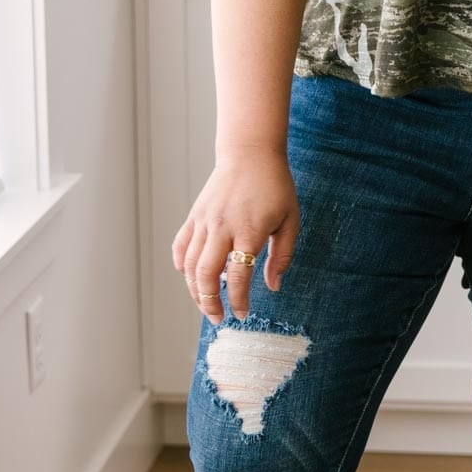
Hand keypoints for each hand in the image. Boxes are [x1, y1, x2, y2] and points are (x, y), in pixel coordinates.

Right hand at [171, 147, 299, 322]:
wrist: (250, 154)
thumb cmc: (275, 186)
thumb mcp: (290, 220)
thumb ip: (282, 256)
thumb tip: (273, 287)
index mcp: (249, 230)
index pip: (240, 275)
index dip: (239, 300)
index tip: (242, 314)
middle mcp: (223, 227)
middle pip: (206, 275)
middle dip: (209, 302)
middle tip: (217, 318)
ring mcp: (205, 221)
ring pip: (190, 265)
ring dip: (195, 290)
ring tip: (206, 304)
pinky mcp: (195, 216)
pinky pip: (182, 246)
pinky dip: (183, 265)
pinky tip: (191, 277)